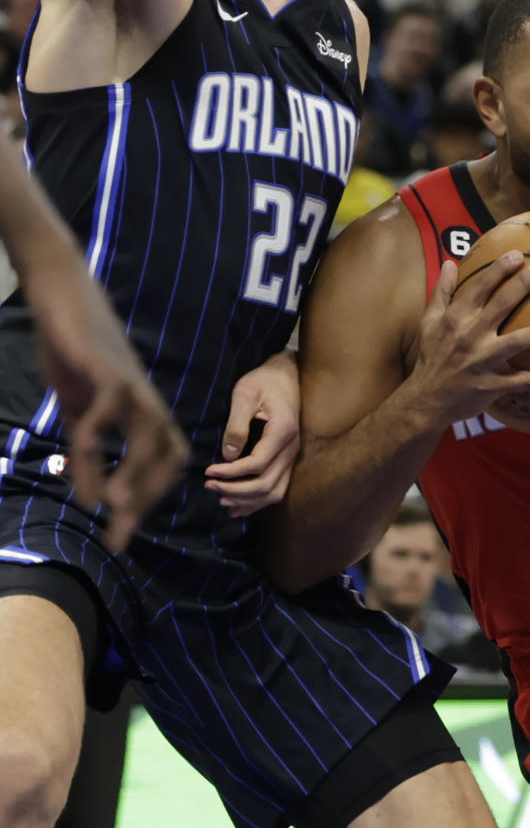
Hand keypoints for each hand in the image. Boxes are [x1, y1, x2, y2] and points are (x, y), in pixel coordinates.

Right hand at [23, 255, 187, 551]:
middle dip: (150, 495)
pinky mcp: (104, 367)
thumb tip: (89, 498)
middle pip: (169, 451)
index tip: (124, 531)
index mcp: (141, 410)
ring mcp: (128, 382)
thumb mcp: (78, 411)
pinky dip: (97, 432)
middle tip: (121, 532)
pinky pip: (109, 405)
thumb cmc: (74, 353)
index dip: (152, 496)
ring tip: (113, 506)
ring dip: (135, 471)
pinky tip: (80, 452)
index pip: (167, 459)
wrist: (63, 296)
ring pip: (150, 432)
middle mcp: (144, 398)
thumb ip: (86, 452)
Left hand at [204, 348, 299, 515]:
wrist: (285, 375)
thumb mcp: (245, 393)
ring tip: (220, 498)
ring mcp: (292, 456)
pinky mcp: (287, 460)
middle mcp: (291, 447)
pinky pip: (277, 488)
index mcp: (282, 430)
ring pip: (274, 492)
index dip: (230, 473)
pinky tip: (237, 506)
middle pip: (266, 484)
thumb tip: (228, 456)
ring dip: (247, 500)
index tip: (208, 471)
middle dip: (235, 490)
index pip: (257, 464)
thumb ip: (236, 425)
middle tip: (209, 486)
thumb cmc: (263, 381)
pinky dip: (257, 502)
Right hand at [408, 255, 529, 426]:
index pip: (479, 287)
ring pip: (516, 342)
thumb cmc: (432, 355)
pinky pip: (522, 382)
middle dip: (523, 286)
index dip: (499, 269)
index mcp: (456, 318)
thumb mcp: (429, 320)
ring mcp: (482, 361)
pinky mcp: (492, 385)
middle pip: (501, 306)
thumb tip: (451, 262)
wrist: (426, 399)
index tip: (519, 254)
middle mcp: (470, 336)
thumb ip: (442, 290)